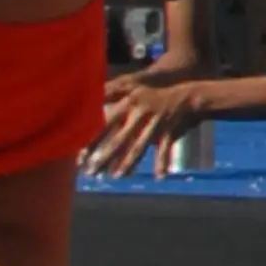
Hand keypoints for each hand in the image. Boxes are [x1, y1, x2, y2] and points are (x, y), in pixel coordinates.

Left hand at [90, 80, 214, 176]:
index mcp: (128, 104)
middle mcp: (141, 114)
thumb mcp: (131, 88)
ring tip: (115, 176)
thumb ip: (110, 92)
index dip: (92, 141)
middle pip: (120, 140)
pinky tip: (160, 177)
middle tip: (91, 172)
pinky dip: (163, 162)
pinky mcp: (170, 130)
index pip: (105, 125)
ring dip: (127, 163)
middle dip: (105, 158)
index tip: (80, 157)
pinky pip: (165, 148)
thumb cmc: (152, 93)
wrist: (186, 93)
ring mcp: (156, 123)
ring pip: (139, 147)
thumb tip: (88, 95)